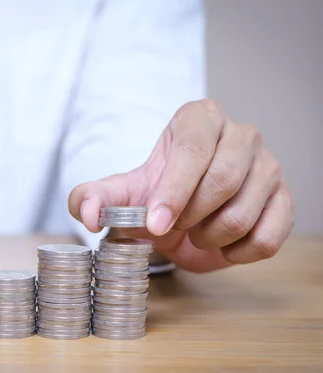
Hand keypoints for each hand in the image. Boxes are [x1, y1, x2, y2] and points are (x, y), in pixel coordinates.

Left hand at [68, 99, 293, 271]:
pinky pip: (268, 237)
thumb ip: (91, 198)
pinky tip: (221, 244)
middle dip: (190, 216)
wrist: (182, 218)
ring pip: (244, 212)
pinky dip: (237, 253)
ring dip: (210, 237)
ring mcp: (268, 166)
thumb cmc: (154, 198)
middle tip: (173, 227)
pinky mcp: (284, 200)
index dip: (173, 192)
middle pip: (223, 179)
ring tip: (195, 232)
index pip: (193, 150)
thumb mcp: (119, 195)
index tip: (154, 223)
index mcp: (199, 119)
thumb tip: (88, 214)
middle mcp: (240, 134)